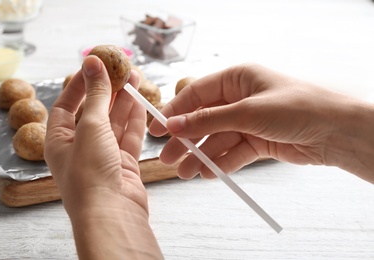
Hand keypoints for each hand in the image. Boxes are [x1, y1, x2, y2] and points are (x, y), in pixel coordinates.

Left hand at [45, 55, 162, 258]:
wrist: (112, 213)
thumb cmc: (90, 173)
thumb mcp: (90, 126)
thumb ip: (96, 95)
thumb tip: (92, 63)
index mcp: (60, 141)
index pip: (66, 106)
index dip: (79, 85)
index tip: (94, 66)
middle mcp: (81, 148)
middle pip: (94, 112)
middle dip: (107, 91)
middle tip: (120, 69)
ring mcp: (104, 155)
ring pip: (115, 122)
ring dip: (124, 101)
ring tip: (135, 77)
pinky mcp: (124, 162)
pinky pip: (130, 135)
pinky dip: (135, 118)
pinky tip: (141, 100)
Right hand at [149, 64, 373, 182]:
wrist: (337, 131)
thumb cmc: (297, 107)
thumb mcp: (247, 111)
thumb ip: (208, 119)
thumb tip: (175, 124)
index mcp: (237, 78)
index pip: (197, 93)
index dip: (175, 111)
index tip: (158, 129)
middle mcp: (241, 98)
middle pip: (204, 119)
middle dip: (186, 139)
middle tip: (168, 158)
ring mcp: (249, 121)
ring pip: (217, 139)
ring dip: (201, 156)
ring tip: (185, 173)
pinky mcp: (258, 141)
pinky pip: (233, 152)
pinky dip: (221, 163)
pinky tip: (208, 173)